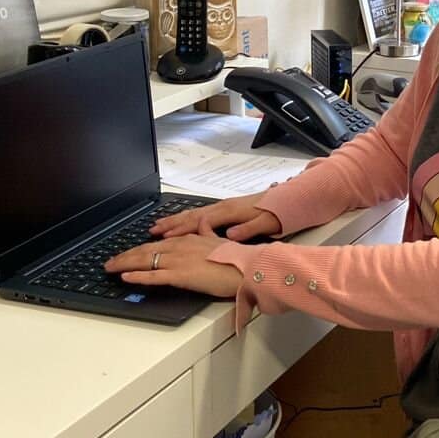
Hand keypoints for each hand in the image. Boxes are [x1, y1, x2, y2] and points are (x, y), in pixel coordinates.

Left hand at [104, 234, 243, 297]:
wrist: (247, 269)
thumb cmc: (236, 258)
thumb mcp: (219, 240)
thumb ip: (207, 232)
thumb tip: (202, 223)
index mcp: (188, 238)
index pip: (158, 242)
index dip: (140, 247)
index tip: (127, 252)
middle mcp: (180, 246)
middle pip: (146, 250)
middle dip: (125, 255)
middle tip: (109, 262)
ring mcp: (180, 260)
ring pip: (146, 260)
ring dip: (125, 264)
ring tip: (110, 268)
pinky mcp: (182, 275)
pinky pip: (154, 275)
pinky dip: (138, 275)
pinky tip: (125, 276)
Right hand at [148, 192, 281, 242]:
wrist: (288, 201)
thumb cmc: (277, 213)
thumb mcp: (267, 223)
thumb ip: (248, 229)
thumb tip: (231, 234)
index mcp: (230, 212)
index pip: (199, 222)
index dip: (180, 229)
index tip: (163, 236)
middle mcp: (223, 208)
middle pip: (190, 216)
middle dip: (169, 224)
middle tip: (150, 231)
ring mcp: (223, 208)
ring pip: (193, 214)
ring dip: (174, 221)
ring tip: (157, 227)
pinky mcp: (226, 210)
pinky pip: (200, 215)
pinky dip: (186, 219)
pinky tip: (180, 224)